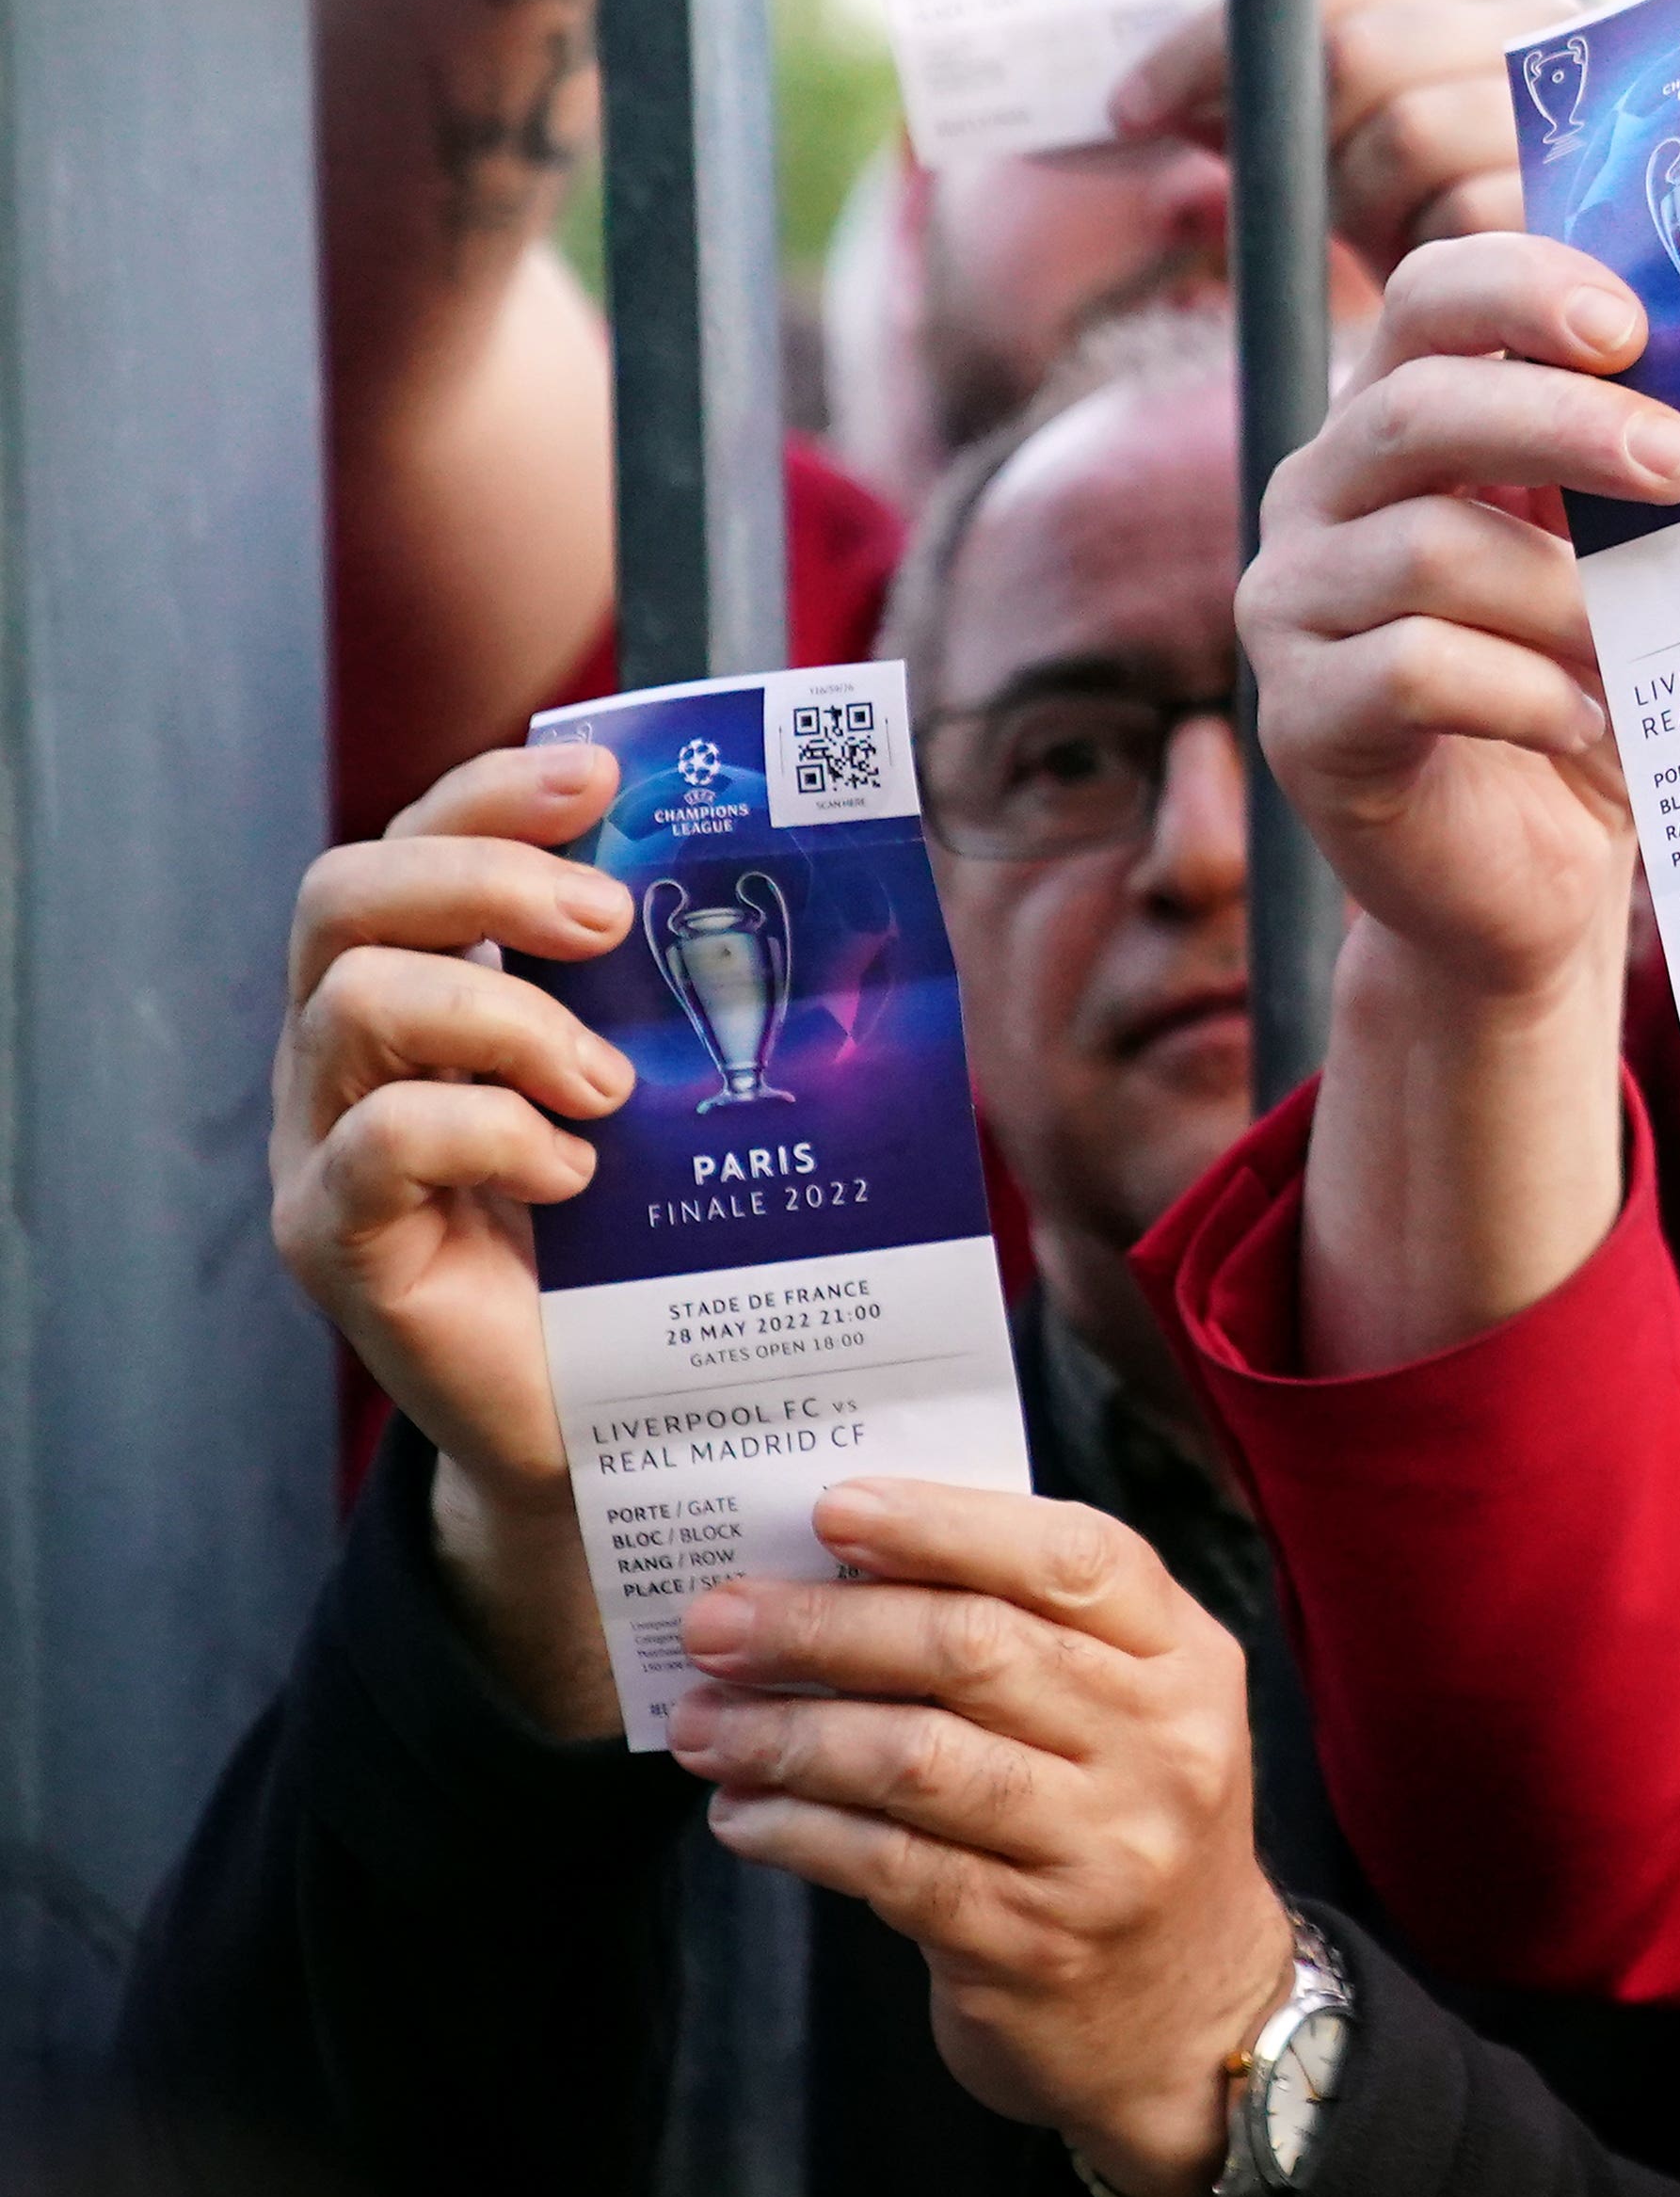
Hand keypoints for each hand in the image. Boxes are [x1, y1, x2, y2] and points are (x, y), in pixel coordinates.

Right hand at [271, 746, 646, 1730]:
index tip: (601, 777)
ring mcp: (326, 1145)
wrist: (622, 1418)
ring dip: (505, 1017)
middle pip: (344, 896)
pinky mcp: (337, 1240)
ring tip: (611, 1087)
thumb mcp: (677, 1090)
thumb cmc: (655, 1240)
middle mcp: (350, 1054)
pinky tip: (573, 1173)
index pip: (411, 845)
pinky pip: (377, 1142)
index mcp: (427, 991)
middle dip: (486, 877)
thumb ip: (692, 990)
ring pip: (354, 1003)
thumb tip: (836, 869)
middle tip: (607, 921)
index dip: (489, 793)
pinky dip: (487, 1133)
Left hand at [673, 1478, 1293, 2196]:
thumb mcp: (1129, 1717)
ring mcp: (1102, 1850)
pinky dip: (798, 1831)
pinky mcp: (1032, 1942)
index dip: (948, 1525)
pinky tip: (742, 1813)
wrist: (1191, 2018)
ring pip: (917, 1758)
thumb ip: (1031, 1639)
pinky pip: (888, 1866)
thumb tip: (840, 1573)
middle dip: (825, 1626)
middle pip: (976, 1650)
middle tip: (717, 1620)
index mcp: (1188, 1663)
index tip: (831, 1510)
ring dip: (787, 1734)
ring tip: (702, 1722)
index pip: (1077, 1558)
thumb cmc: (1122, 1829)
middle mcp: (1161, 1747)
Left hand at [1108, 0, 1586, 276]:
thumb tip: (1134, 109)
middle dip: (1305, 137)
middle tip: (1317, 206)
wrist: (1607, 338)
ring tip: (1397, 243)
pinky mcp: (1603, 205)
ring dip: (1368, 203)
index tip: (1127, 112)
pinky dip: (1428, 256)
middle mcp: (1549, 22)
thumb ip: (1286, 102)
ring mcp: (1583, 104)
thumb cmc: (1460, 230)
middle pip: (1355, 53)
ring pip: (1408, 133)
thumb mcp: (1364, 152)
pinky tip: (1442, 282)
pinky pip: (1465, 219)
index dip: (1209, 45)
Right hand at [1242, 233, 1679, 1015]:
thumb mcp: (1620, 565)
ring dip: (1566, 596)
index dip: (1520, 287)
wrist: (1527, 877)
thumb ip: (1643, 474)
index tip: (1632, 325)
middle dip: (1563, 422)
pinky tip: (1589, 723)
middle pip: (1417, 409)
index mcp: (1399, 426)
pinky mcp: (1303, 718)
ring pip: (1427, 552)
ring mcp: (1291, 606)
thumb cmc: (1586, 693)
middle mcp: (1321, 496)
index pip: (1431, 300)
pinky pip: (1414, 672)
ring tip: (1648, 644)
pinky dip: (1526, 694)